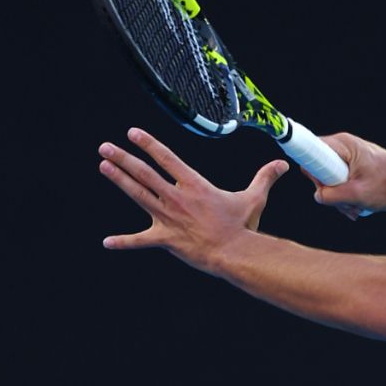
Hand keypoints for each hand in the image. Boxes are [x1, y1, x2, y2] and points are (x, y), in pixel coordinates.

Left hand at [98, 128, 288, 273]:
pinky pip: (140, 241)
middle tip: (105, 147)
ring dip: (119, 180)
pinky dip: (124, 242)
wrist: (234, 252)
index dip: (149, 144)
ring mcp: (168, 218)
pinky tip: (107, 242)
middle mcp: (177, 198)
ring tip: (103, 166)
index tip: (133, 133)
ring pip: (138, 195)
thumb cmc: (243, 225)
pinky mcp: (165, 239)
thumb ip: (265, 178)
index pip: (167, 159)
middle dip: (123, 158)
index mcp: (195, 185)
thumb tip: (282, 164)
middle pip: (145, 174)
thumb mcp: (255, 198)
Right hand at [308, 133, 385, 219]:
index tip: (324, 187)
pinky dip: (346, 194)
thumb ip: (332, 196)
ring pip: (329, 178)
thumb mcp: (357, 194)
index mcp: (343, 144)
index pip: (311, 153)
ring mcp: (348, 154)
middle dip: (328, 191)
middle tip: (344, 203)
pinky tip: (357, 205)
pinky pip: (339, 179)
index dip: (313, 172)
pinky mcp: (353, 164)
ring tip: (355, 208)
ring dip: (339, 197)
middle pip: (319, 169)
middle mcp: (343, 145)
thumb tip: (318, 196)